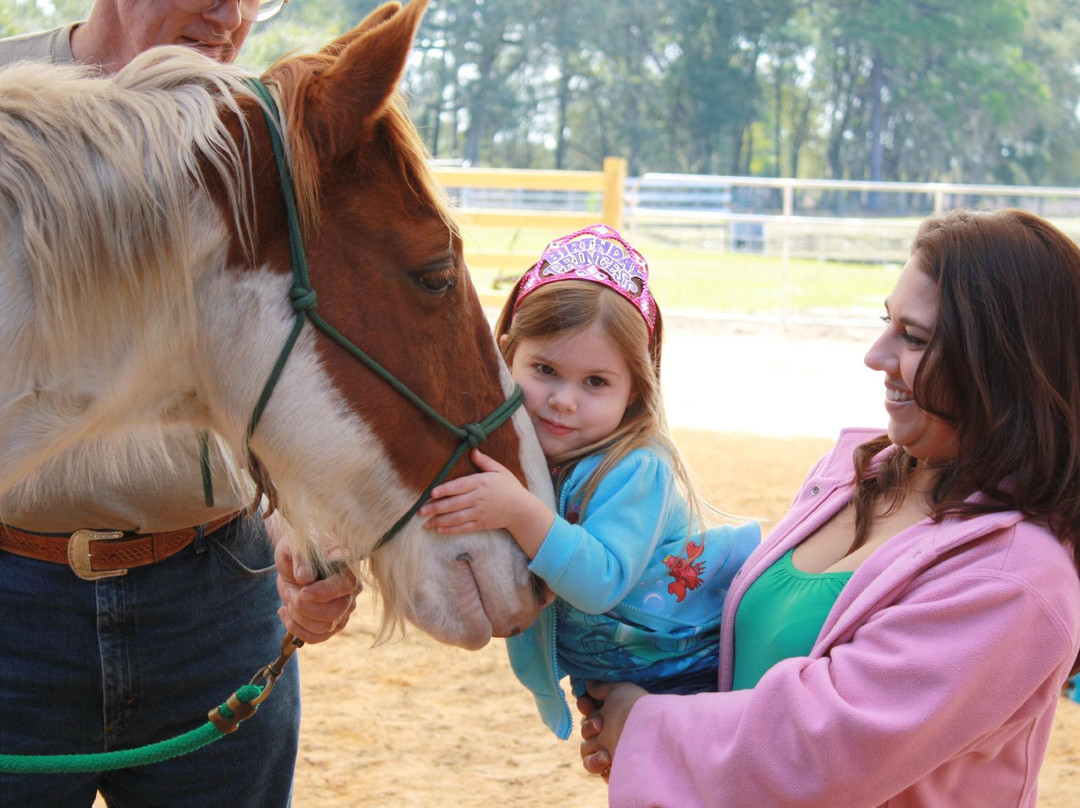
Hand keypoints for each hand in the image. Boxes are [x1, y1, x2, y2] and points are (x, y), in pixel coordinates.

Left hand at [274, 541, 361, 643]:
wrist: (295, 562)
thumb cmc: (298, 548)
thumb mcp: (294, 545)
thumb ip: (300, 557)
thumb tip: (305, 576)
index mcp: (348, 565)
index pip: (345, 585)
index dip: (324, 593)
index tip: (302, 592)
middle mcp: (352, 589)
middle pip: (336, 611)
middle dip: (305, 607)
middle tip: (289, 592)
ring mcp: (344, 608)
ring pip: (324, 627)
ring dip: (298, 616)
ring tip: (288, 597)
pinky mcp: (332, 624)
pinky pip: (316, 637)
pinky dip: (295, 628)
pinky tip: (285, 611)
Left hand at [418, 449, 553, 555]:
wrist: (522, 509)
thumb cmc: (509, 487)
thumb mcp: (500, 470)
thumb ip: (484, 461)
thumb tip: (472, 450)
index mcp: (481, 483)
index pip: (460, 486)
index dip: (445, 490)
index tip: (432, 493)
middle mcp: (479, 498)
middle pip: (454, 504)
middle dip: (436, 508)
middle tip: (421, 510)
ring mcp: (480, 513)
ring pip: (456, 518)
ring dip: (439, 521)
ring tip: (425, 523)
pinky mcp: (481, 524)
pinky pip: (463, 528)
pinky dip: (450, 530)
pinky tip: (439, 530)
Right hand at [578, 681, 647, 781]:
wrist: (648, 731)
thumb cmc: (634, 707)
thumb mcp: (618, 690)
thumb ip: (601, 687)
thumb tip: (588, 683)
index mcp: (612, 716)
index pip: (589, 712)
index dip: (585, 707)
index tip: (586, 704)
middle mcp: (611, 733)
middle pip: (585, 732)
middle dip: (588, 727)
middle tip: (601, 724)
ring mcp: (612, 752)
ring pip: (586, 752)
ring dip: (591, 748)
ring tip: (604, 749)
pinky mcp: (616, 770)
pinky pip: (597, 769)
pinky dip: (597, 764)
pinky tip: (608, 758)